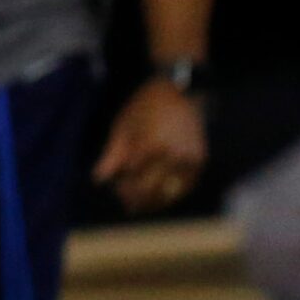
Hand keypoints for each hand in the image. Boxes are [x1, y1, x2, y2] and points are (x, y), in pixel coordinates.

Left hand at [91, 77, 206, 214]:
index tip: (118, 192)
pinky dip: (174, 194)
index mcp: (150, 145)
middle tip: (130, 206)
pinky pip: (186, 187)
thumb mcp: (123, 126)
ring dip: (156, 203)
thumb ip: (112, 155)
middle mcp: (171, 156)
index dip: (124, 188)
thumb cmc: (146, 106)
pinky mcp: (199, 163)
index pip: (133, 177)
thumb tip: (99, 180)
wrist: (180, 93)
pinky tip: (163, 197)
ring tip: (145, 207)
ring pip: (171, 193)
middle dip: (138, 199)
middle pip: (151, 189)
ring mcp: (188, 160)